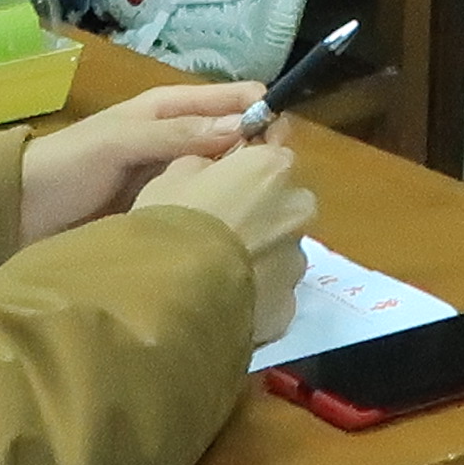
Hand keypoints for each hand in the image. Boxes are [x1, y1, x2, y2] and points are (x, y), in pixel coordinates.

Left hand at [19, 82, 263, 244]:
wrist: (17, 212)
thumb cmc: (66, 165)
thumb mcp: (119, 141)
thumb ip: (176, 134)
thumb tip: (244, 127)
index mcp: (173, 109)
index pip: (239, 100)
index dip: (266, 116)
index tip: (279, 150)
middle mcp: (182, 140)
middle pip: (241, 140)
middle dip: (261, 159)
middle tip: (269, 194)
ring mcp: (175, 178)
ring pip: (227, 177)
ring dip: (243, 192)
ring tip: (258, 220)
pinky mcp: (166, 213)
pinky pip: (204, 209)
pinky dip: (219, 217)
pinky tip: (232, 237)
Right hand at [143, 141, 315, 347]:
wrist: (166, 298)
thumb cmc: (168, 224)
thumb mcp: (172, 176)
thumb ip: (205, 165)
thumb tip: (212, 171)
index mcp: (274, 169)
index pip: (274, 157)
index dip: (249, 171)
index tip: (227, 185)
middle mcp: (297, 210)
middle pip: (286, 205)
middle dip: (263, 214)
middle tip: (222, 232)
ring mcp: (296, 261)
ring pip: (283, 251)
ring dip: (261, 256)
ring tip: (219, 273)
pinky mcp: (288, 307)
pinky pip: (275, 293)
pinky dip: (257, 295)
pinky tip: (225, 302)